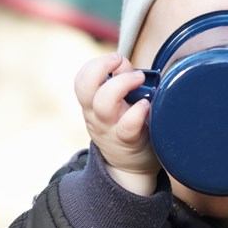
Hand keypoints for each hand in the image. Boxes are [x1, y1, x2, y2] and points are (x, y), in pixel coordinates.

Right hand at [74, 53, 159, 194]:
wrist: (130, 168)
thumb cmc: (126, 127)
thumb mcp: (117, 104)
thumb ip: (120, 81)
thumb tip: (124, 64)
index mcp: (91, 105)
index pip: (81, 81)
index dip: (94, 65)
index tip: (114, 59)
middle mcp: (96, 116)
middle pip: (86, 88)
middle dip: (102, 67)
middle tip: (121, 61)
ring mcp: (110, 129)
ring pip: (103, 103)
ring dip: (122, 83)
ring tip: (139, 78)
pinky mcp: (127, 140)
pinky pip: (128, 125)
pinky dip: (137, 111)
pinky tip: (146, 105)